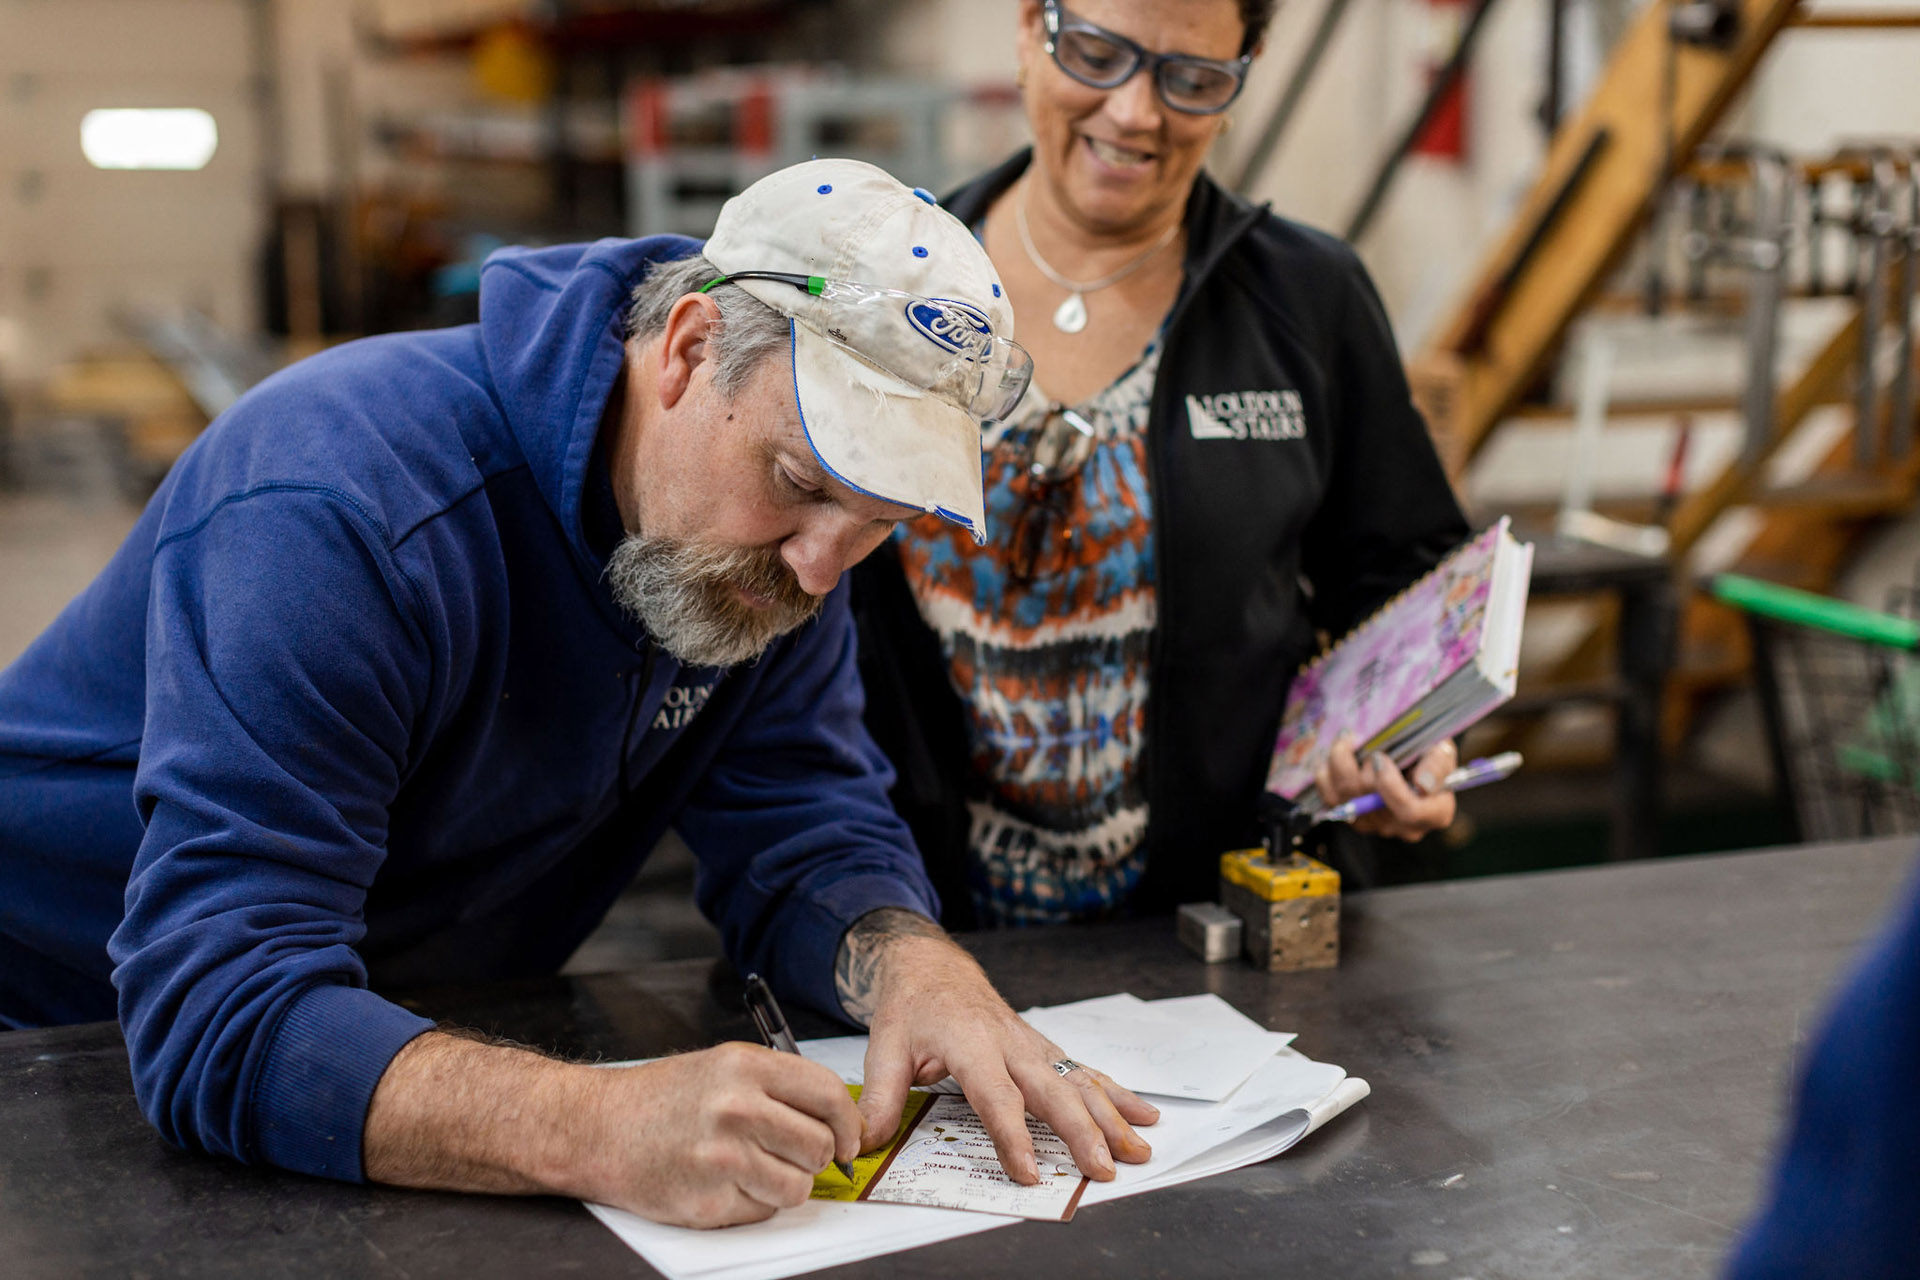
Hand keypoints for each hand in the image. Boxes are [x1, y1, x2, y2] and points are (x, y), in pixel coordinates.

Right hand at [593, 1042, 863, 1225]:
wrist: (598, 1128)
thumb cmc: (663, 1098)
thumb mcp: (724, 1065)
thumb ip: (781, 1085)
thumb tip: (840, 1118)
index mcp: (746, 1067)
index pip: (829, 1095)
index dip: (847, 1123)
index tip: (848, 1138)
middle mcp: (737, 1108)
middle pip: (820, 1145)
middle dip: (815, 1156)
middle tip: (790, 1153)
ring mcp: (722, 1158)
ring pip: (798, 1185)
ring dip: (785, 1183)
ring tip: (753, 1167)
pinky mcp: (709, 1201)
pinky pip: (763, 1210)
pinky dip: (753, 1203)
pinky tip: (725, 1182)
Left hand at [835, 909, 1158, 1185]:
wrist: (932, 967)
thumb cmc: (911, 1007)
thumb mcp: (883, 1048)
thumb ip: (878, 1098)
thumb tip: (864, 1142)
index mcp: (970, 1043)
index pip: (995, 1096)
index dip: (1011, 1135)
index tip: (1026, 1171)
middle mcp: (1009, 1043)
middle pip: (1051, 1091)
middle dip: (1081, 1131)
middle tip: (1102, 1167)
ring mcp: (1032, 1045)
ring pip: (1077, 1081)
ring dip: (1111, 1116)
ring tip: (1137, 1148)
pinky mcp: (1043, 1048)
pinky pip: (1085, 1071)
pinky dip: (1118, 1092)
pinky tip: (1144, 1111)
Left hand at [1315, 733, 1456, 839]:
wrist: (1410, 757)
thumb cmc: (1429, 755)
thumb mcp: (1443, 752)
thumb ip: (1438, 765)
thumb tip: (1423, 785)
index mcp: (1435, 813)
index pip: (1411, 811)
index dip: (1390, 785)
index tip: (1380, 757)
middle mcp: (1403, 826)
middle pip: (1372, 802)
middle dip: (1364, 768)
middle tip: (1367, 744)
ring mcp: (1376, 824)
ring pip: (1346, 797)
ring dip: (1341, 762)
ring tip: (1348, 740)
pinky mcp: (1352, 817)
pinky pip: (1329, 796)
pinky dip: (1327, 772)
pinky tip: (1338, 754)